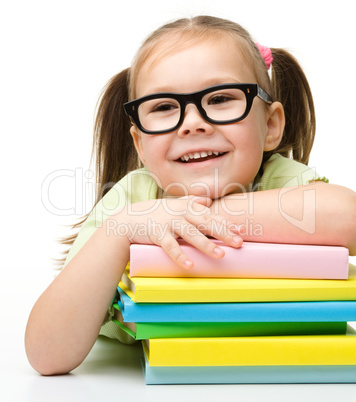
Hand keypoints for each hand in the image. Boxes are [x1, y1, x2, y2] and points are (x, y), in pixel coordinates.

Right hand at [114, 196, 242, 268]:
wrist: (127, 220)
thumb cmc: (153, 214)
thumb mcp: (172, 205)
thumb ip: (190, 201)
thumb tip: (207, 200)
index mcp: (185, 207)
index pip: (209, 216)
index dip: (225, 223)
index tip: (241, 231)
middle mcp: (179, 213)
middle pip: (205, 223)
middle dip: (223, 233)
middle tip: (238, 243)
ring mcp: (168, 223)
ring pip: (190, 234)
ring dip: (206, 245)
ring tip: (220, 255)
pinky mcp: (157, 234)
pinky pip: (171, 247)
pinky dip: (180, 256)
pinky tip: (191, 265)